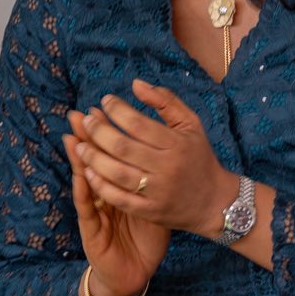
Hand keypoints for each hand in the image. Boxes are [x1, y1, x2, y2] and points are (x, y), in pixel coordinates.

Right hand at [64, 125, 170, 295]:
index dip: (105, 134)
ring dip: (77, 159)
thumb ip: (155, 180)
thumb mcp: (153, 205)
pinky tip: (81, 175)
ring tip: (72, 137)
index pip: (109, 155)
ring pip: (84, 181)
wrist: (135, 273)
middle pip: (92, 163)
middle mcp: (102, 197)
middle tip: (80, 114)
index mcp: (118, 188)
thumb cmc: (144, 240)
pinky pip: (87, 209)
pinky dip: (84, 191)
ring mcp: (95, 213)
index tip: (103, 108)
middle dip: (87, 138)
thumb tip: (165, 153)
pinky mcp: (91, 232)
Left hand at [68, 80, 239, 239]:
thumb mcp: (190, 124)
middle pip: (123, 147)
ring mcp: (157, 192)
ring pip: (117, 173)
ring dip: (93, 157)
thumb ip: (166, 101)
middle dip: (98, 131)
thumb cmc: (199, 157)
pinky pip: (119, 198)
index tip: (104, 101)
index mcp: (177, 144)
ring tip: (79, 145)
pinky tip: (87, 172)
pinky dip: (100, 185)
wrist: (215, 201)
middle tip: (86, 120)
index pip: (139, 124)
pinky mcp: (150, 211)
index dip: (117, 110)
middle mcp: (167, 168)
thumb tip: (135, 84)